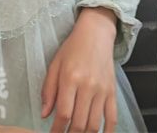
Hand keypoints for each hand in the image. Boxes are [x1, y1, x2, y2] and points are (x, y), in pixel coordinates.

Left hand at [42, 7, 117, 132]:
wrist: (96, 34)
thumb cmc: (72, 48)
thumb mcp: (55, 64)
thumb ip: (49, 90)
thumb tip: (44, 114)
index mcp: (70, 78)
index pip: (63, 113)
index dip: (57, 129)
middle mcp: (88, 86)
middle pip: (79, 122)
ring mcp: (102, 90)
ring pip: (95, 124)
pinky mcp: (112, 91)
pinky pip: (112, 117)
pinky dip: (107, 131)